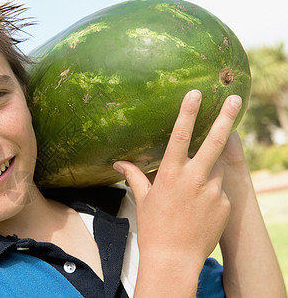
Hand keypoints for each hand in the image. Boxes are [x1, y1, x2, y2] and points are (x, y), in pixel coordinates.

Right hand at [114, 90, 241, 265]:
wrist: (174, 259)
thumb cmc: (154, 228)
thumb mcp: (143, 199)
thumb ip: (134, 176)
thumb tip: (118, 163)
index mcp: (171, 173)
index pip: (181, 135)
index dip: (188, 112)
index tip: (196, 93)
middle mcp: (195, 178)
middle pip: (215, 141)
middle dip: (226, 117)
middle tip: (235, 99)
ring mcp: (213, 191)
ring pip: (217, 168)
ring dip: (210, 169)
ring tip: (194, 191)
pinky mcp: (226, 205)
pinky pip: (221, 190)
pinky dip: (212, 192)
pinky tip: (200, 209)